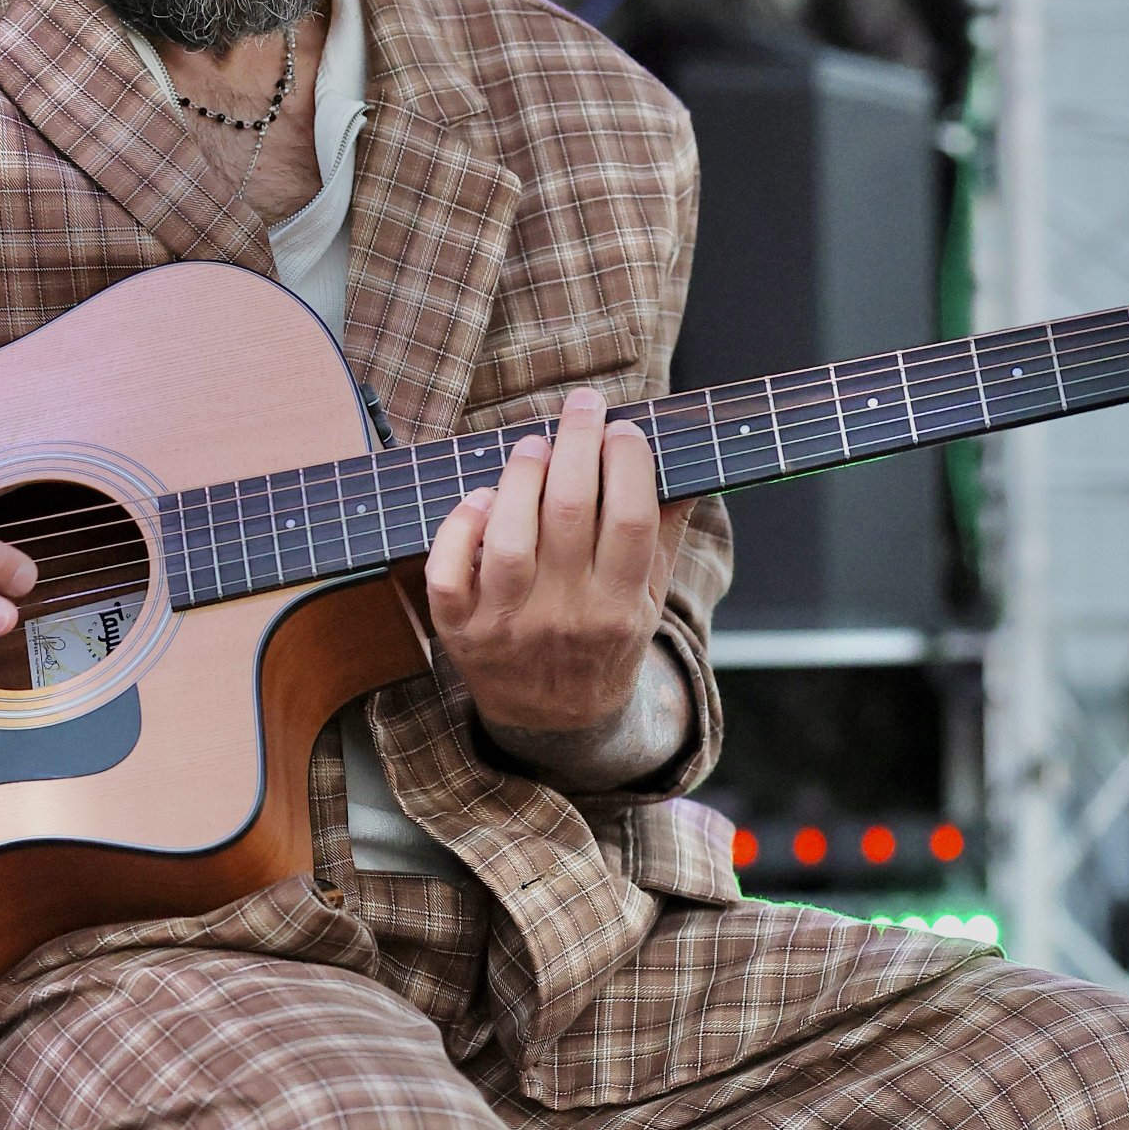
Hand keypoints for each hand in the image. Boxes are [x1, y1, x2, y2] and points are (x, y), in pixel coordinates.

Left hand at [425, 387, 692, 739]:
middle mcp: (565, 615)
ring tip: (533, 446)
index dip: (629, 463)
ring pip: (509, 537)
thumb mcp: (648, 600)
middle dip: (577, 443)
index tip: (625, 429)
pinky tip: (480, 498)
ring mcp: (508, 624)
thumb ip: (662, 534)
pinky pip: (449, 572)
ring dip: (521, 477)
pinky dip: (458, 528)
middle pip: (570, 513)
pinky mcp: (460, 629)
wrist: (556, 722)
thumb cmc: (604, 643)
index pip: (631, 520)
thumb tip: (679, 460)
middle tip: (582, 406)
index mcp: (620, 606)